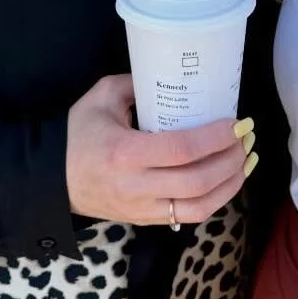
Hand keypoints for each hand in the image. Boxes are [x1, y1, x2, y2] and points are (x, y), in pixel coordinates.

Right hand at [65, 75, 257, 226]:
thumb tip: (175, 78)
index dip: (215, 138)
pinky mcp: (146, 221)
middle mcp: (135, 186)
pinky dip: (216, 199)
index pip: (181, 150)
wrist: (51, 180)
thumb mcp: (102, 96)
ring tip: (245, 160)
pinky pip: (189, 216)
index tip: (236, 122)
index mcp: (124, 153)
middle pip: (197, 182)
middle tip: (246, 138)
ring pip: (199, 207)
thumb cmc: (78, 134)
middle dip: (231, 160)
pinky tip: (229, 180)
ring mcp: (142, 209)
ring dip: (231, 184)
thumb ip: (138, 83)